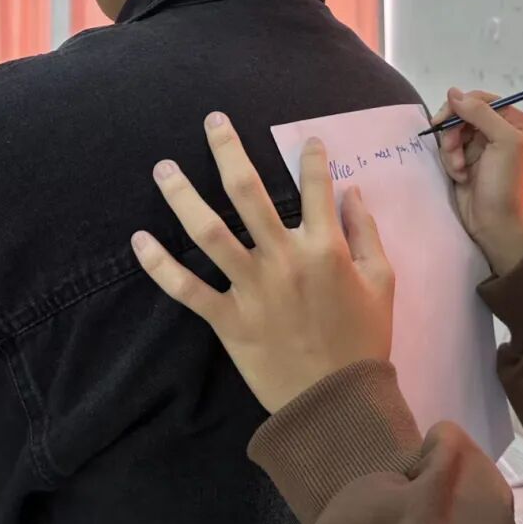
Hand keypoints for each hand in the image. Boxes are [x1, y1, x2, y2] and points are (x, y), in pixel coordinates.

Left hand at [131, 112, 395, 414]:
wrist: (336, 401)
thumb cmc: (363, 339)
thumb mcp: (382, 282)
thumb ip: (367, 234)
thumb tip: (353, 192)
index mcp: (325, 248)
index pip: (317, 186)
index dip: (313, 157)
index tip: (308, 140)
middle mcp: (283, 259)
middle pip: (248, 193)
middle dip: (228, 151)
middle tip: (212, 121)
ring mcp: (251, 288)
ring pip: (209, 232)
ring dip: (182, 197)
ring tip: (163, 168)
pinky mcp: (228, 319)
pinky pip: (187, 289)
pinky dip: (161, 266)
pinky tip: (139, 240)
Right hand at [433, 89, 522, 274]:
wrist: (494, 223)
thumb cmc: (504, 184)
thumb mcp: (503, 142)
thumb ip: (481, 113)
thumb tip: (453, 92)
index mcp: (512, 121)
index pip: (479, 99)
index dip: (460, 107)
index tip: (444, 121)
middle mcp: (496, 130)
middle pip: (461, 115)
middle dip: (453, 134)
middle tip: (454, 152)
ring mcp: (479, 146)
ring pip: (451, 132)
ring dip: (451, 151)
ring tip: (460, 170)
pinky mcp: (464, 160)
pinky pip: (447, 149)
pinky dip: (450, 162)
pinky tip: (460, 177)